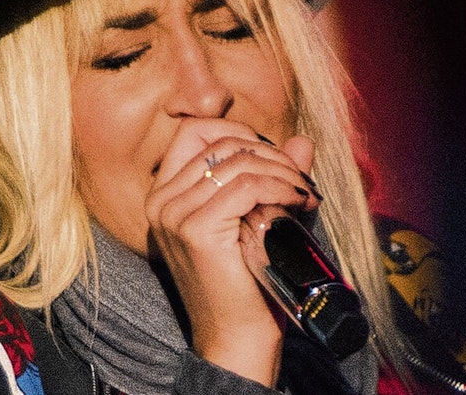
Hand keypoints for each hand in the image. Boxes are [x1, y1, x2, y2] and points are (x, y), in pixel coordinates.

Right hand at [145, 118, 319, 385]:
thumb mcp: (257, 216)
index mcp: (164, 193)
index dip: (241, 132)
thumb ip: (274, 177)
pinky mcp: (194, 230)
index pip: (197, 130)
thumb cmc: (247, 278)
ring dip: (283, 172)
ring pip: (238, 163)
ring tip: (305, 194)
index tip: (277, 158)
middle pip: (221, 142)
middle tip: (301, 181)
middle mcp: (160, 200)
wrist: (237, 334)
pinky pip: (246, 187)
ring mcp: (173, 214)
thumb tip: (303, 141)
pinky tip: (299, 202)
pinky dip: (280, 187)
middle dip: (271, 154)